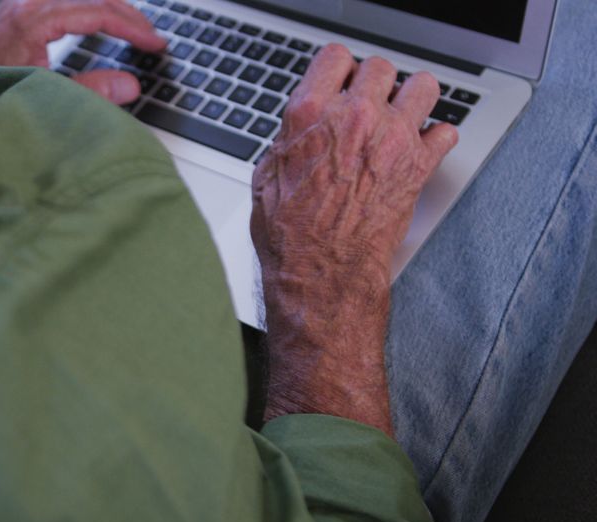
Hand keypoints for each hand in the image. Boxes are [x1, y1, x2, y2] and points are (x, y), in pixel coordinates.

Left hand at [0, 0, 166, 103]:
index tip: (154, 44)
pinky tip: (92, 18)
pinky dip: (84, 5)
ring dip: (106, 5)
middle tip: (150, 35)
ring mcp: (20, 3)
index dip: (133, 28)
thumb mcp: (41, 97)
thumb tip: (129, 85)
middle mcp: (27, 3)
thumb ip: (89, 91)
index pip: (99, 11)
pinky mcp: (14, 10)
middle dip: (126, 13)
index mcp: (36, 19)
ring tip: (129, 24)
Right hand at [251, 44, 458, 435]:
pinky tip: (420, 149)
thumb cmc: (289, 235)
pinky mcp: (418, 166)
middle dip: (375, 84)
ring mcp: (391, 139)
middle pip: (382, 67)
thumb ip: (291, 139)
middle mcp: (354, 118)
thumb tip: (300, 130)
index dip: (338, 69)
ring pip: (424, 86)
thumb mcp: (266, 176)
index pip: (336, 56)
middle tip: (370, 105)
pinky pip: (446, 131)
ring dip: (414, 99)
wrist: (320, 274)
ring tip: (402, 116)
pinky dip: (437, 138)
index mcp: (310, 113)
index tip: (340, 83)